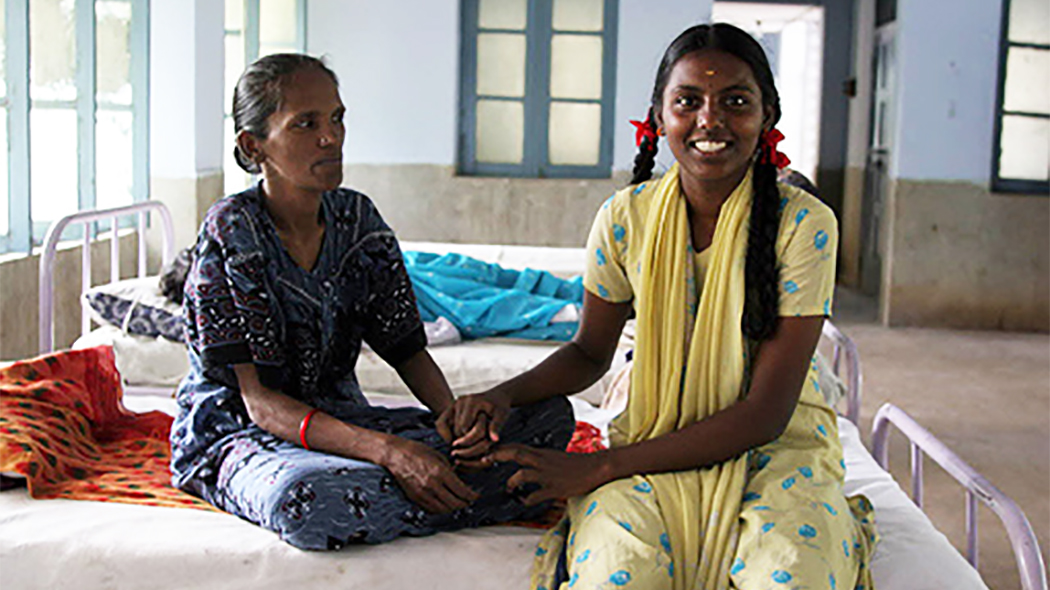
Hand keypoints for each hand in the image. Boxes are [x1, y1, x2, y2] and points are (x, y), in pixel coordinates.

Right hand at [384, 438, 478, 513]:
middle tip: (469, 501)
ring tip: (458, 503)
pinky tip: (444, 504)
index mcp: (440, 472)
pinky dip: (441, 509)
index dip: (472, 496)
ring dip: (453, 508)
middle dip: (465, 503)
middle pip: (455, 503)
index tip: (476, 496)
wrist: (395, 455)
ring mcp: (423, 494)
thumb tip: (458, 480)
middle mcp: (432, 485)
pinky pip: (432, 509)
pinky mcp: (415, 498)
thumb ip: (449, 470)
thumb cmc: (416, 451)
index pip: (462, 491)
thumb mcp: (438, 456)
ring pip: (444, 509)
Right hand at [435, 391, 510, 463]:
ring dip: (457, 435)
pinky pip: (441, 423)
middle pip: (456, 429)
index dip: (470, 438)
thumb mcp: (502, 415)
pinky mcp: (452, 405)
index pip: (463, 428)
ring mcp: (455, 402)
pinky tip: (455, 436)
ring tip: (469, 437)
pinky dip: (446, 431)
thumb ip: (496, 426)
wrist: (497, 396)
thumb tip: (494, 440)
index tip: (479, 440)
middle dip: (464, 438)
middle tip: (475, 441)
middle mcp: (461, 400)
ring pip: (448, 427)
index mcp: (472, 401)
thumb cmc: (501, 407)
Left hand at [484, 444, 611, 505]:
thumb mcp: (554, 457)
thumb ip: (539, 459)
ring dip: (511, 481)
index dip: (500, 448)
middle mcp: (542, 461)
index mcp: (542, 453)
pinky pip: (536, 495)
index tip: (487, 450)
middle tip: (484, 460)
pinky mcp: (555, 488)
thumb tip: (524, 463)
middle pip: (516, 454)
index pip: (517, 446)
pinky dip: (527, 500)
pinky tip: (525, 502)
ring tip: (509, 488)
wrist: (595, 467)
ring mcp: (548, 475)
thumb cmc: (575, 464)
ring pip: (522, 474)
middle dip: (498, 456)